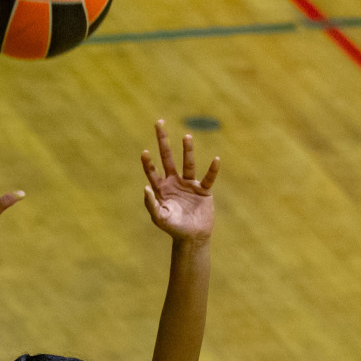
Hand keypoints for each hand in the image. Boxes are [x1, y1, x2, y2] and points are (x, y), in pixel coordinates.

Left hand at [140, 119, 219, 243]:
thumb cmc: (173, 228)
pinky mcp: (203, 190)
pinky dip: (212, 170)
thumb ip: (152, 204)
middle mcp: (174, 182)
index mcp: (162, 188)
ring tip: (186, 136)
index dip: (148, 162)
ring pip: (188, 163)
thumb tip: (145, 188)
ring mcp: (189, 184)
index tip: (145, 152)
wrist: (192, 237)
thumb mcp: (159, 218)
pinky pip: (208, 178)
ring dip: (187, 150)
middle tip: (158, 123)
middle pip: (168, 158)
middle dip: (163, 141)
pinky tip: (215, 160)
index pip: (153, 171)